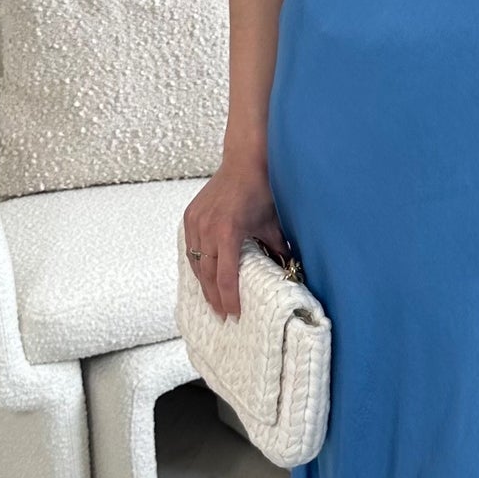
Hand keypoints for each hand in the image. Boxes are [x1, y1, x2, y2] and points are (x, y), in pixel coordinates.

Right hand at [182, 159, 291, 321]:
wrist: (244, 162)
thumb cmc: (260, 190)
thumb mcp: (271, 224)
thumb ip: (277, 250)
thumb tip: (287, 271)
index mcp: (227, 232)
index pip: (226, 276)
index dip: (229, 298)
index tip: (234, 314)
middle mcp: (207, 228)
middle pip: (207, 274)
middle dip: (214, 297)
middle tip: (222, 315)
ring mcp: (195, 221)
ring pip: (196, 262)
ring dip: (203, 283)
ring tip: (213, 300)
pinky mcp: (190, 216)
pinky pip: (191, 248)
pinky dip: (197, 264)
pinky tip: (204, 276)